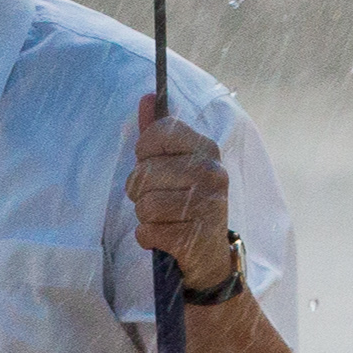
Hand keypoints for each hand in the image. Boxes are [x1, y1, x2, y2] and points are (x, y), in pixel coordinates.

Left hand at [127, 99, 233, 290]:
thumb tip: (146, 98)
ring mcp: (207, 207)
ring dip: (144, 216)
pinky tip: (165, 236)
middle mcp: (212, 174)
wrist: (209, 254)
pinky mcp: (195, 238)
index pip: (159, 132)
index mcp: (207, 149)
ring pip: (144, 205)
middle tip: (160, 198)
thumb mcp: (176, 164)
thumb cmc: (186, 200)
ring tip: (164, 218)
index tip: (154, 163)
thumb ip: (158, 132)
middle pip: (144, 173)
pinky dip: (148, 237)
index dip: (145, 151)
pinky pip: (147, 232)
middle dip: (140, 191)